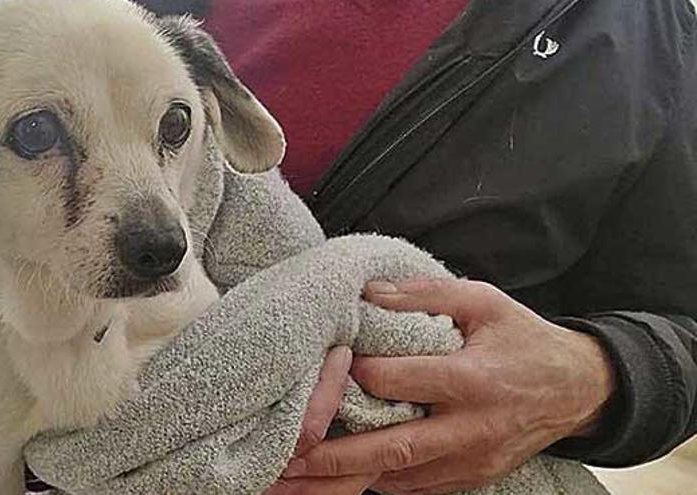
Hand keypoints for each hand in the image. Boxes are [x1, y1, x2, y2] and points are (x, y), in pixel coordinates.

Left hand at [282, 278, 615, 493]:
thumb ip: (425, 294)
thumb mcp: (483, 301)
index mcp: (474, 380)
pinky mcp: (471, 478)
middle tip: (287, 458)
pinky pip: (416, 488)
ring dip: (346, 482)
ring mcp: (471, 461)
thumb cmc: (523, 339)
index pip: (405, 382)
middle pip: (395, 448)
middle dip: (336, 457)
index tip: (326, 367)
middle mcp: (471, 428)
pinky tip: (338, 483)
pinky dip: (376, 484)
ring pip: (400, 479)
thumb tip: (368, 293)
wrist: (577, 390)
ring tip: (296, 480)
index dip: (361, 376)